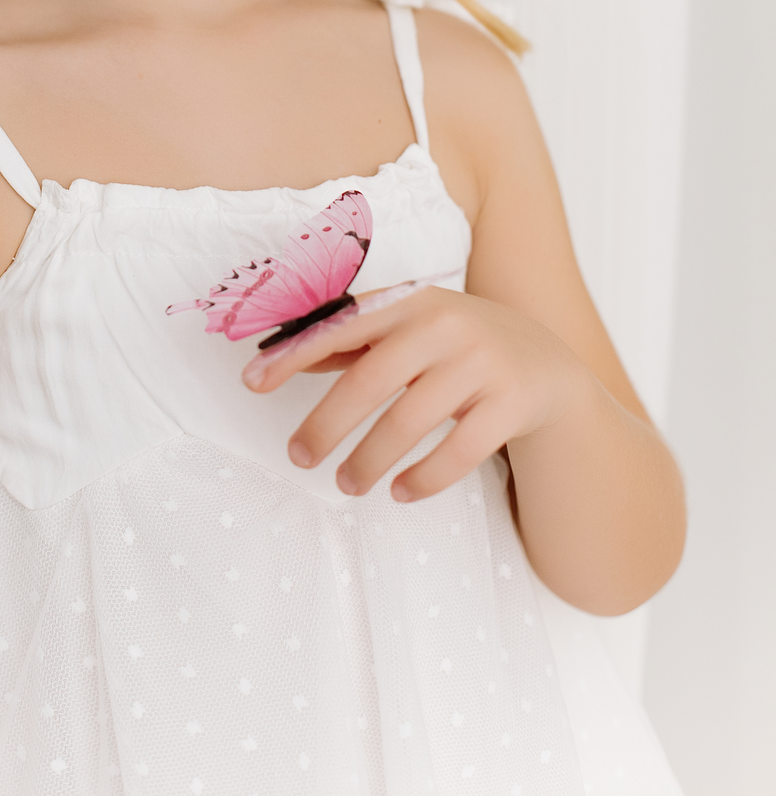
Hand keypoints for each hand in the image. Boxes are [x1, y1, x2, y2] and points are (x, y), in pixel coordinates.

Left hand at [242, 284, 590, 501]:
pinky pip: (459, 451)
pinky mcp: (512, 402)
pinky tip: (400, 493)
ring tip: (347, 484)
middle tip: (298, 457)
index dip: (293, 354)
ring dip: (369, 461)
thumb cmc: (454, 346)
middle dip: (326, 425)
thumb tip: (282, 359)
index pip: (340, 327)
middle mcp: (445, 325)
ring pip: (410, 422)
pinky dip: (423, 479)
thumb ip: (352, 342)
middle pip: (370, 381)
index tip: (251, 383)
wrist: (544, 361)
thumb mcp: (408, 331)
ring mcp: (481, 363)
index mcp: (410, 303)